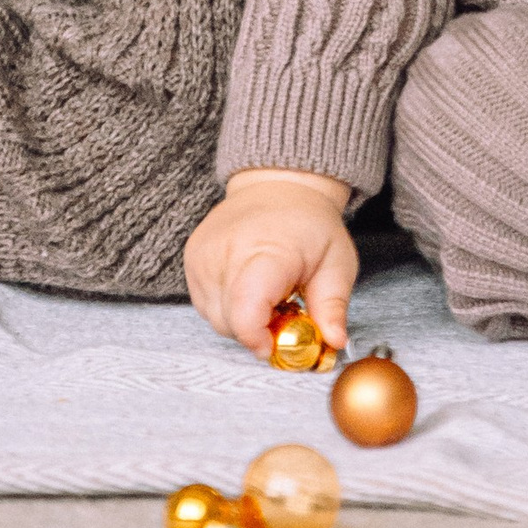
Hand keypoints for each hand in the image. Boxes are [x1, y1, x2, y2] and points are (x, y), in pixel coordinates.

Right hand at [184, 167, 356, 354]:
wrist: (277, 184)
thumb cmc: (310, 225)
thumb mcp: (337, 263)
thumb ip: (332, 306)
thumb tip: (335, 342)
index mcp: (267, 251)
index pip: (246, 311)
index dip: (259, 339)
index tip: (279, 342)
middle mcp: (226, 251)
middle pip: (231, 322)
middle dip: (257, 332)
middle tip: (283, 312)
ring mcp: (203, 253)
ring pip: (216, 318)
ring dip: (241, 320)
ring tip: (267, 296)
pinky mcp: (191, 256)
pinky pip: (204, 304)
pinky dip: (227, 307)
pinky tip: (247, 288)